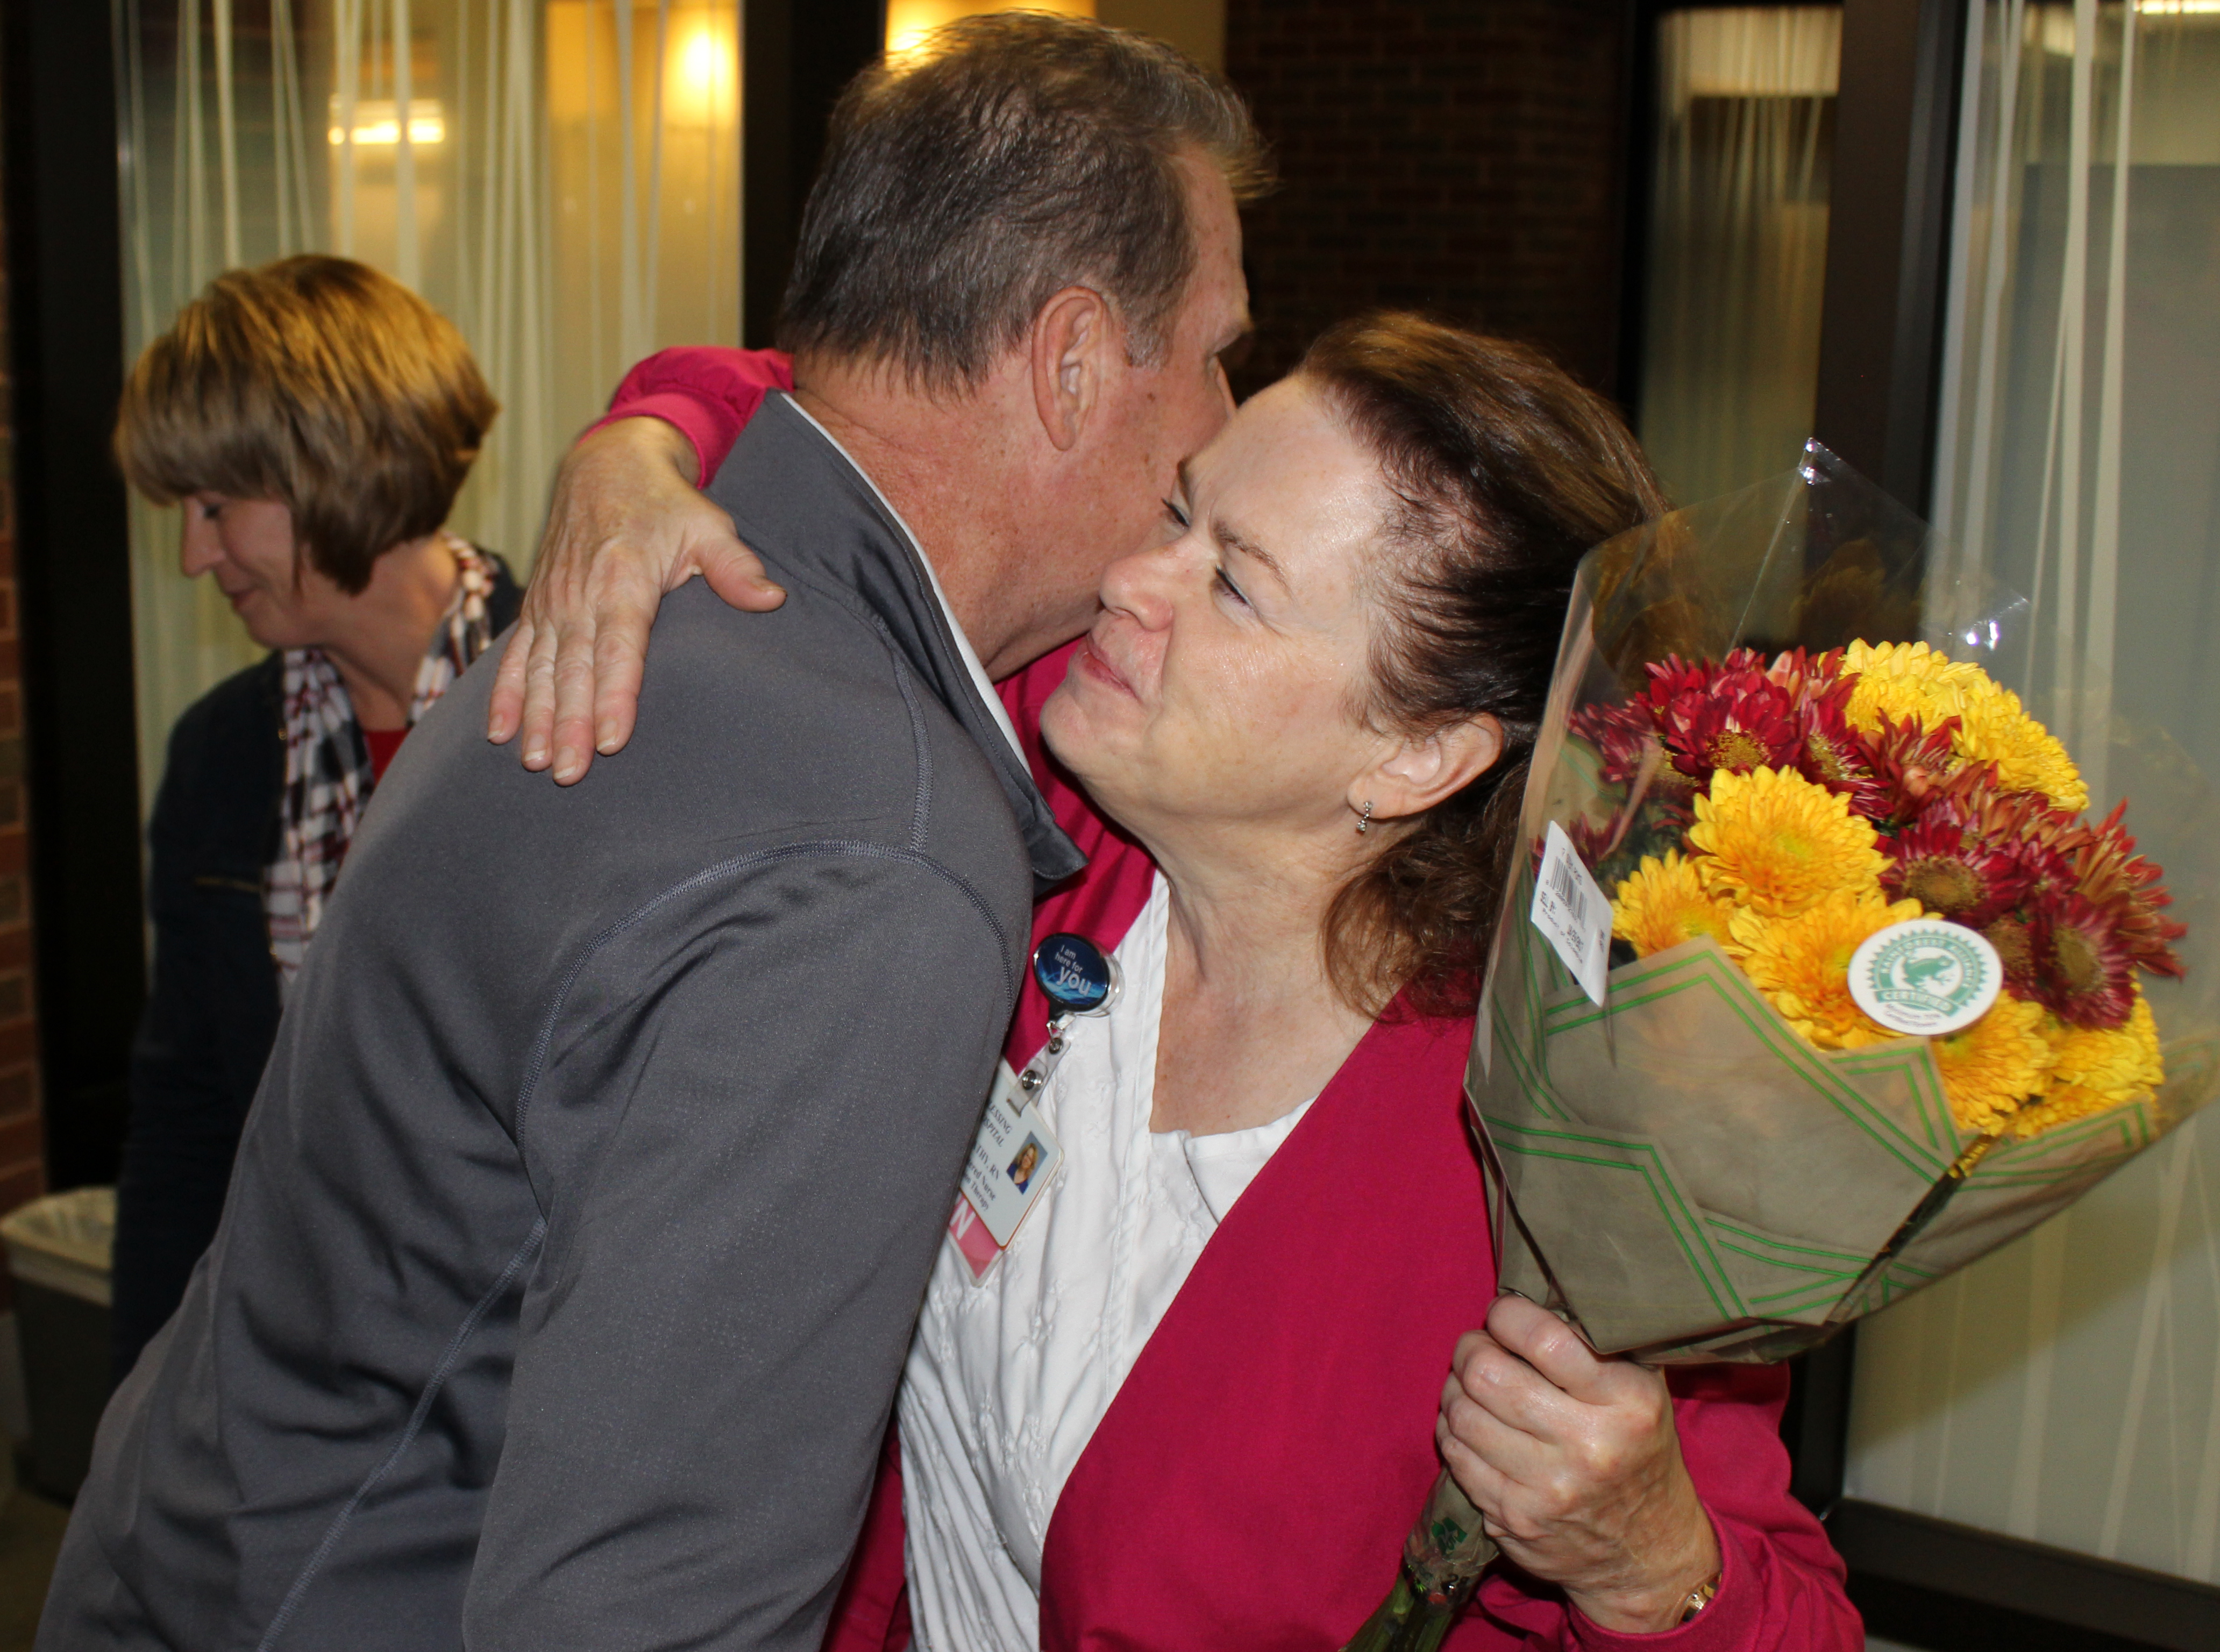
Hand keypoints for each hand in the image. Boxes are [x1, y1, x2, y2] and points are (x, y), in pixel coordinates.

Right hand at [487, 417, 785, 782]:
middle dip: (570, 724)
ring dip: (536, 718)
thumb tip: (771, 599)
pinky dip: (504, 694)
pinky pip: (515, 655)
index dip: (615, 696)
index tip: (613, 740)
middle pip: (574, 671)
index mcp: (624, 579)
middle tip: (569, 772)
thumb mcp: (708, 525)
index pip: (619, 648)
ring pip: (539, 669)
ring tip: (535, 762)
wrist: (605, 464)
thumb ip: (735, 567)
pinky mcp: (536, 607)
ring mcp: (552, 603)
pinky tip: (499, 733)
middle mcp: (579, 595)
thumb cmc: (665, 503)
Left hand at [1437, 1295, 1719, 1633]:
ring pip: (1463, 1414)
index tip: (1503, 1315)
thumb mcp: (1642, 1391)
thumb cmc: (1638, 1450)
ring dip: (1455, 1391)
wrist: (1649, 1551)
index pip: (1543, 1338)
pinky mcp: (1514, 1518)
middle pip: (1488, 1374)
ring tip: (1470, 1387)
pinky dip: (1453, 1432)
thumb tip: (1530, 1293)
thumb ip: (1597, 1343)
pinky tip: (1469, 1426)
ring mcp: (1548, 1488)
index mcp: (1627, 1402)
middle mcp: (1589, 1446)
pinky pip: (1456, 1457)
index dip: (1507, 1316)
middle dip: (1470, 1350)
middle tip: (1477, 1348)